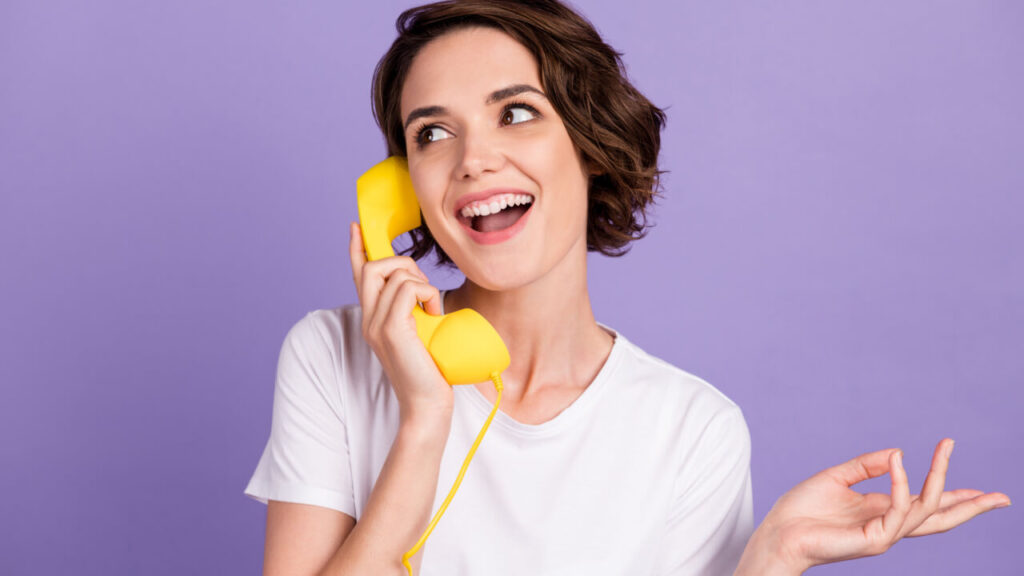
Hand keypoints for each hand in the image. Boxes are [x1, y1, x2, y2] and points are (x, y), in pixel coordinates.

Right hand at [349, 222, 453, 420]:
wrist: (427, 406)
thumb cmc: (430, 372)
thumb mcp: (419, 334)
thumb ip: (412, 311)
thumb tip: (424, 290)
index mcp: (373, 319)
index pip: (358, 276)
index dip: (357, 249)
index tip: (356, 227)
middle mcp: (369, 320)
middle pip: (373, 267)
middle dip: (402, 263)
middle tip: (425, 288)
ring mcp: (377, 324)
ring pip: (395, 274)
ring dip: (422, 283)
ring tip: (432, 310)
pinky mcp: (392, 329)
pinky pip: (408, 289)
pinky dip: (427, 294)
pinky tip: (434, 315)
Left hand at [738, 439, 1010, 574]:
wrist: (778, 532)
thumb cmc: (801, 510)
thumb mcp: (837, 477)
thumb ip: (867, 465)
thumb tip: (898, 452)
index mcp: (880, 510)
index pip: (925, 504)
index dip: (953, 495)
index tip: (982, 488)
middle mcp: (888, 525)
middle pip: (940, 517)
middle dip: (971, 506)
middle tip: (1002, 497)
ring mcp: (884, 535)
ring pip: (926, 510)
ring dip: (940, 478)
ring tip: (945, 448)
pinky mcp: (874, 540)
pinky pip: (898, 510)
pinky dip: (901, 484)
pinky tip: (900, 462)